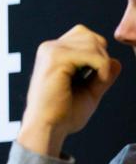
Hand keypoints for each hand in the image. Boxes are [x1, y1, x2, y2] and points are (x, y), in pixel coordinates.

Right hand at [18, 24, 120, 156]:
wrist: (48, 128)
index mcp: (52, 54)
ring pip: (93, 43)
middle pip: (90, 36)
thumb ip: (102, 76)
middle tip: (99, 78)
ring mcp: (51, 52)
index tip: (96, 76)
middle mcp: (49, 48)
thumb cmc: (63, 114)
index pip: (84, 36)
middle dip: (102, 55)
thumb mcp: (89, 92)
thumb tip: (116, 61)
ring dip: (103, 62)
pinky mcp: (56, 59)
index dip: (97, 52)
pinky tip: (96, 81)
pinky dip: (101, 68)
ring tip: (98, 81)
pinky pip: (93, 54)